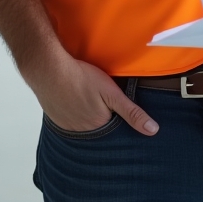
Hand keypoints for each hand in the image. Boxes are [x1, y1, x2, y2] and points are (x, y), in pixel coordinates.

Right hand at [32, 54, 159, 135]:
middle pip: (98, 128)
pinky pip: (68, 120)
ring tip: (88, 101)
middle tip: (101, 103)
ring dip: (86, 117)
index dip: (116, 118)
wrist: (49, 70)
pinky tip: (74, 100)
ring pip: (82, 125)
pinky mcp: (55, 118)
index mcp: (98, 127)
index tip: (117, 110)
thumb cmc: (82, 78)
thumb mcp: (112, 93)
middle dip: (101, 119)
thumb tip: (153, 131)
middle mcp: (82, 132)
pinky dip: (73, 113)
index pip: (113, 129)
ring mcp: (66, 125)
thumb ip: (132, 112)